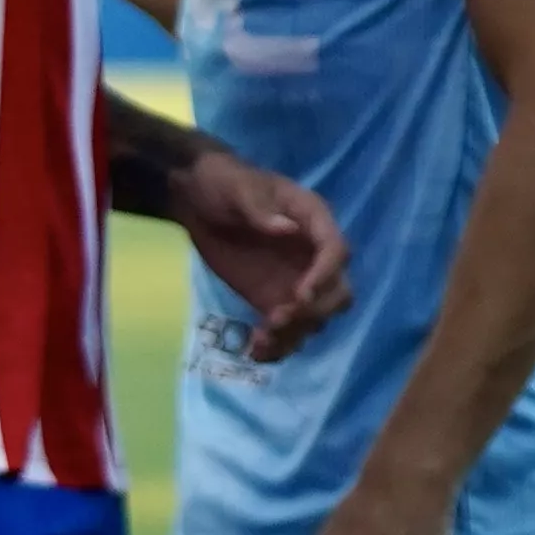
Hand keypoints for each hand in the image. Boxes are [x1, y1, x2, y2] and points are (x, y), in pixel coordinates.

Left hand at [170, 146, 350, 359]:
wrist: (197, 200)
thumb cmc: (223, 184)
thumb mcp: (239, 189)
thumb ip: (261, 210)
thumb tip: (287, 229)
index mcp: (312, 221)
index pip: (336, 251)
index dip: (325, 276)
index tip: (300, 295)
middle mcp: (312, 257)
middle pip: (337, 293)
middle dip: (313, 311)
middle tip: (277, 318)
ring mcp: (295, 282)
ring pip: (314, 320)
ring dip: (294, 335)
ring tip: (260, 339)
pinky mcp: (273, 301)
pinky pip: (287, 332)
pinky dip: (277, 346)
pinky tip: (255, 350)